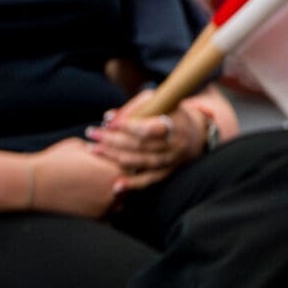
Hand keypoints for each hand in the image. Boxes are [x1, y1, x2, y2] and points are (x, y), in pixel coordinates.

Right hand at [28, 137, 122, 216]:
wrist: (35, 184)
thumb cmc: (55, 161)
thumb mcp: (79, 145)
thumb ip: (99, 148)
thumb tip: (107, 147)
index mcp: (115, 168)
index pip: (132, 163)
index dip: (124, 158)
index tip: (114, 156)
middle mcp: (117, 189)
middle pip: (131, 182)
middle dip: (122, 176)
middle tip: (108, 170)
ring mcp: (108, 204)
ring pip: (123, 199)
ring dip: (117, 193)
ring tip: (103, 185)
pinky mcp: (98, 216)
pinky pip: (111, 211)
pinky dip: (106, 205)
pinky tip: (95, 196)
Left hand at [88, 91, 210, 188]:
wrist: (195, 132)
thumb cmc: (169, 112)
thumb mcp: (158, 102)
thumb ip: (135, 107)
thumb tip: (109, 117)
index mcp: (175, 125)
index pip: (150, 129)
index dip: (128, 126)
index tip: (108, 122)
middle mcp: (176, 145)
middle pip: (142, 146)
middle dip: (114, 141)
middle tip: (92, 134)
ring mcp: (173, 160)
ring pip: (144, 162)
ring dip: (117, 158)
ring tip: (95, 150)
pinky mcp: (169, 172)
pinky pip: (151, 180)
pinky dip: (134, 184)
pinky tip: (116, 186)